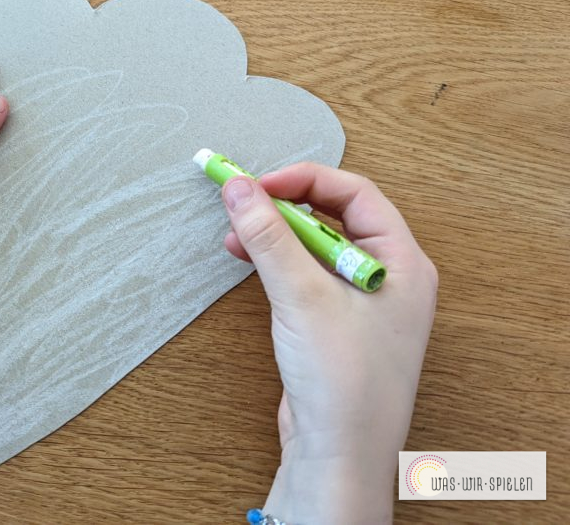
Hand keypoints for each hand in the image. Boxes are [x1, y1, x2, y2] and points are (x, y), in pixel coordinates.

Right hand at [221, 164, 436, 523]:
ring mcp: (362, 301)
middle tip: (241, 201)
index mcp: (402, 262)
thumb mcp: (303, 296)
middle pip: (334, 216)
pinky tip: (247, 259)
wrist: (340, 456)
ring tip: (234, 234)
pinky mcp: (335, 323)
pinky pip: (305, 274)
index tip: (259, 183)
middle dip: (284, 206)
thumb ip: (269, 236)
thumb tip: (240, 188)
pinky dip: (276, 262)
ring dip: (275, 234)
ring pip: (315, 245)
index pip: (355, 194)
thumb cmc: (345, 383)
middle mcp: (387, 276)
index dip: (305, 180)